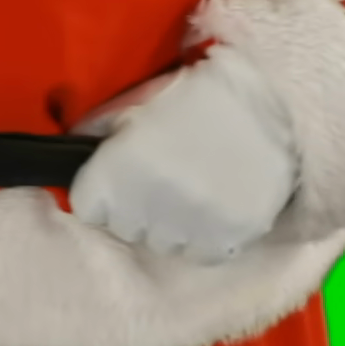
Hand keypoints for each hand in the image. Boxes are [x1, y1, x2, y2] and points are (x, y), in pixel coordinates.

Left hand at [68, 42, 298, 265]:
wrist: (272, 104)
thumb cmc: (199, 93)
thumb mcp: (140, 101)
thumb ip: (101, 127)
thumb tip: (71, 145)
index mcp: (120, 169)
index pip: (85, 206)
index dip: (100, 189)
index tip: (117, 175)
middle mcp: (148, 208)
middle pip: (121, 227)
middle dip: (132, 206)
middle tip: (157, 174)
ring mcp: (188, 229)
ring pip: (160, 243)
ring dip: (167, 223)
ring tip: (189, 186)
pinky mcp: (226, 243)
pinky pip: (198, 252)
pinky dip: (202, 234)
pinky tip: (214, 201)